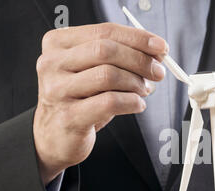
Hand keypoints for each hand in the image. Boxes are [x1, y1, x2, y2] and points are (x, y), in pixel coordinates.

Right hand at [34, 23, 167, 183]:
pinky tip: (138, 104)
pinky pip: (109, 103)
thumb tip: (156, 52)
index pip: (104, 31)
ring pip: (108, 76)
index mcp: (58, 43)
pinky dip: (131, 102)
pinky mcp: (69, 116)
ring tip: (144, 90)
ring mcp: (58, 90)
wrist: (55, 135)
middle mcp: (53, 63)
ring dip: (136, 83)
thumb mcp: (95, 71)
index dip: (137, 38)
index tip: (161, 47)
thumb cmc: (80, 99)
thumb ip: (120, 57)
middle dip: (140, 60)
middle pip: (106, 50)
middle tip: (158, 72)